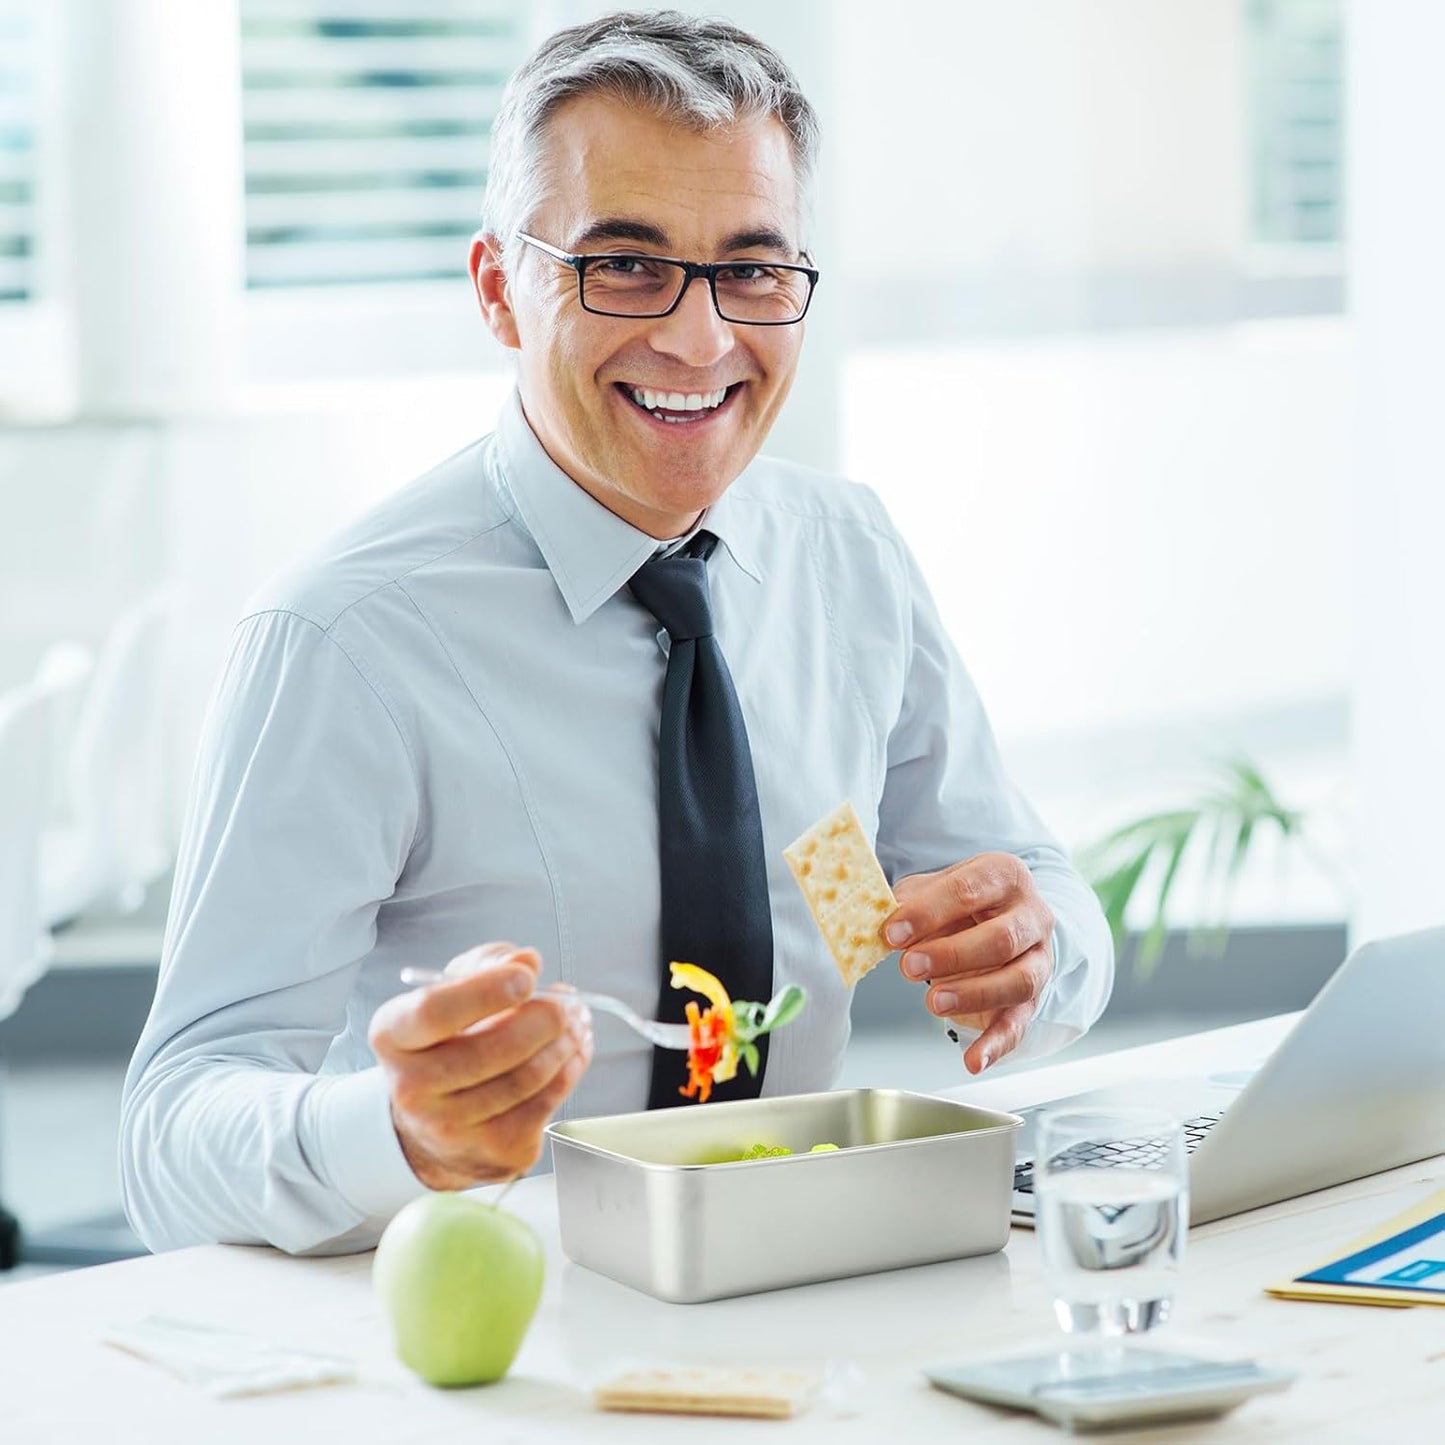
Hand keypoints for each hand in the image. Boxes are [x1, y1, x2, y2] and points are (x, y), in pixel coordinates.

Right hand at [369, 941, 592, 1189]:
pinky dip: (569, 1071)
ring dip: (565, 1043)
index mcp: (394, 1036)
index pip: (434, 1012)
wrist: (436, 1119)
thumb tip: (525, 961)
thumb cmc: (449, 1039)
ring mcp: (450, 1128)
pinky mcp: (491, 1152)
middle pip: (492, 1050)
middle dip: (545, 1019)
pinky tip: (574, 1051)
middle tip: (568, 1002)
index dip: (486, 991)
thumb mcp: (455, 988)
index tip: (526, 977)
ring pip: (526, 1079)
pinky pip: (544, 1105)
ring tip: (576, 1021)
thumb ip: (488, 964)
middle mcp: (412, 1088)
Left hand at [886, 854, 1053, 1074]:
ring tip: (933, 1003)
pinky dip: (997, 1046)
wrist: (999, 915)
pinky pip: (1020, 1024)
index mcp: (1003, 876)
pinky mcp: (1033, 999)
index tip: (892, 932)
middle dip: (953, 955)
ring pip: (1019, 981)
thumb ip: (908, 901)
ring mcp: (1038, 959)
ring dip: (974, 994)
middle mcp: (1030, 916)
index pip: (968, 891)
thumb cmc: (960, 901)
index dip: (928, 913)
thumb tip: (878, 920)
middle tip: (909, 966)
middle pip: (1001, 938)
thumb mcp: (932, 888)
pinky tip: (973, 1061)